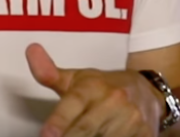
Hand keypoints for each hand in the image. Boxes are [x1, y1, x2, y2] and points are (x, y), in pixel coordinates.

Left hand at [26, 43, 162, 136]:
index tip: (47, 135)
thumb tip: (31, 50)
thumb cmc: (104, 88)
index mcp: (92, 88)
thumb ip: (50, 73)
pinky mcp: (145, 134)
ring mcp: (131, 120)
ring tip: (77, 136)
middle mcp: (112, 102)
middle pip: (86, 128)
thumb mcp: (77, 79)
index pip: (73, 104)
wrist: (148, 92)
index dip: (59, 122)